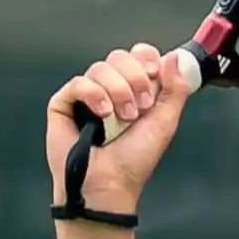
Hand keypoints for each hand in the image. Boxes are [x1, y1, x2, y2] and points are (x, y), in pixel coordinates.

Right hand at [46, 45, 192, 208]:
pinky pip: (78, 83)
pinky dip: (93, 95)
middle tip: (140, 107)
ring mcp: (85, 96)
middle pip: (120, 56)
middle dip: (135, 79)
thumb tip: (176, 57)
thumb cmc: (135, 160)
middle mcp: (109, 88)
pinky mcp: (63, 105)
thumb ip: (176, 88)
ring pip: (100, 68)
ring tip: (122, 118)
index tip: (154, 75)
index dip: (146, 59)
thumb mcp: (166, 121)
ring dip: (117, 91)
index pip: (138, 55)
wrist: (110, 184)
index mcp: (134, 89)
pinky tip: (102, 114)